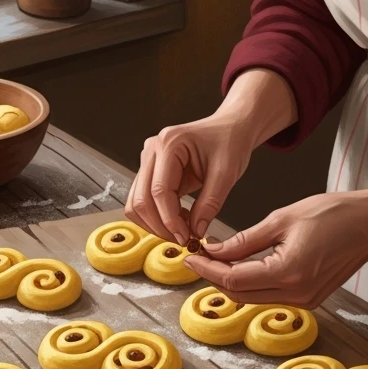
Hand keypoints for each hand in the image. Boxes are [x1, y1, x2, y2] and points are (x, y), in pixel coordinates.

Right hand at [125, 114, 254, 244]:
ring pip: (136, 203)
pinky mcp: (151, 170)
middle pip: (141, 199)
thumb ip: (210, 203)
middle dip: (160, 226)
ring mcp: (148, 160)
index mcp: (169, 144)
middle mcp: (152, 150)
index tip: (187, 237)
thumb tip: (196, 231)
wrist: (231, 128)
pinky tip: (179, 219)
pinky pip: (144, 200)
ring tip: (182, 230)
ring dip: (155, 223)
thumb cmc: (230, 142)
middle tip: (183, 240)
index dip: (170, 220)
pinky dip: (157, 216)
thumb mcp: (227, 173)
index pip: (159, 191)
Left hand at [183, 192, 367, 308]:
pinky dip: (252, 282)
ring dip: (232, 281)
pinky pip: (270, 295)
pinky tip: (242, 264)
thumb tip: (214, 250)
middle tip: (198, 255)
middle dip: (215, 276)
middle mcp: (297, 294)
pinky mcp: (310, 299)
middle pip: (240, 295)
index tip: (191, 255)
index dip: (207, 269)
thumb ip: (245, 240)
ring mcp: (306, 300)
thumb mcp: (282, 219)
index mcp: (289, 273)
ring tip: (217, 257)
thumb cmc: (334, 213)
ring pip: (253, 298)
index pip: (233, 280)